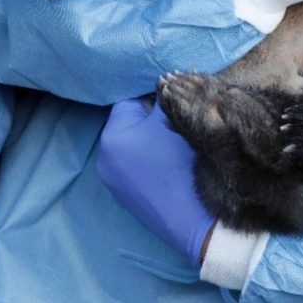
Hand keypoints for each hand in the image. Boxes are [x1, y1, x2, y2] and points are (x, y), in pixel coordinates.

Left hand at [97, 98, 214, 267]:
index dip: (154, 98)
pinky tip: (171, 168)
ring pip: (133, 148)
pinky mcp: (126, 200)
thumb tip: (163, 81)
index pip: (129, 102)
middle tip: (177, 125)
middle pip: (129, 125)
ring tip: (175, 148)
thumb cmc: (185, 164)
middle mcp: (103, 160)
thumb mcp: (175, 120)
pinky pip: (137, 169)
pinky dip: (151, 164)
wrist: (199, 222)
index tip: (175, 102)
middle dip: (150, 121)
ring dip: (151, 143)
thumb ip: (166, 96)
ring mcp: (114, 183)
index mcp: (110, 138)